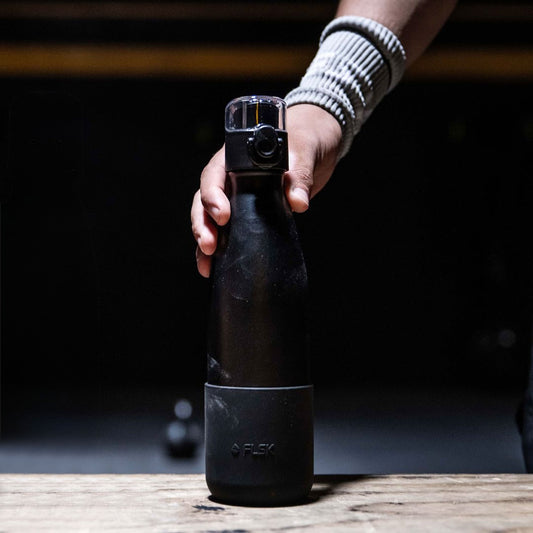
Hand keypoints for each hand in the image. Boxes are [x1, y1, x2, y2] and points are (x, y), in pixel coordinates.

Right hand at [190, 104, 341, 277]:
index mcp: (236, 157)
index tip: (223, 216)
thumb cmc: (305, 140)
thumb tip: (298, 202)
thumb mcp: (304, 153)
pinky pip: (227, 231)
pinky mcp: (247, 213)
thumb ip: (300, 176)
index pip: (214, 176)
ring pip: (210, 219)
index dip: (213, 196)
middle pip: (204, 202)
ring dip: (206, 241)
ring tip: (207, 265)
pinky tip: (214, 268)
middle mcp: (230, 178)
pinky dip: (219, 250)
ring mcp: (237, 196)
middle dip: (204, 225)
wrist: (316, 147)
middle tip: (209, 246)